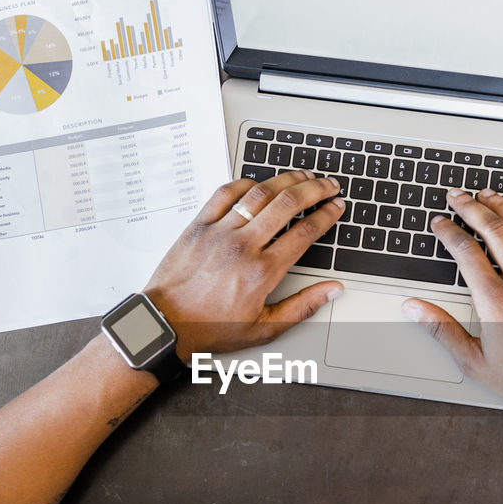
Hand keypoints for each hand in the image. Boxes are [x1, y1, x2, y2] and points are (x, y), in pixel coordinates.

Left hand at [144, 170, 344, 360]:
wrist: (166, 324)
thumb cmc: (210, 327)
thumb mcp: (265, 328)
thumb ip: (303, 306)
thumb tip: (332, 290)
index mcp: (263, 271)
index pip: (305, 232)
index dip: (327, 214)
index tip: (336, 206)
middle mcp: (243, 246)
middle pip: (288, 204)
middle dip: (314, 189)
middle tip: (327, 184)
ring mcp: (220, 232)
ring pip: (260, 193)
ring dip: (286, 180)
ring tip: (302, 176)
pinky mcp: (199, 225)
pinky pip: (225, 193)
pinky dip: (245, 183)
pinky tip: (259, 183)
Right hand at [403, 188, 502, 432]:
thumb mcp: (473, 359)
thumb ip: (440, 328)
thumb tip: (413, 307)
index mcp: (496, 303)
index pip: (466, 252)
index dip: (449, 231)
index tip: (440, 223)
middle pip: (494, 231)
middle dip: (472, 208)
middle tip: (458, 196)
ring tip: (491, 195)